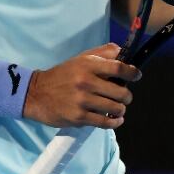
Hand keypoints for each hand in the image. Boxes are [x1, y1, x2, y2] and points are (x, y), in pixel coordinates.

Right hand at [22, 43, 140, 128]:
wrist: (36, 94)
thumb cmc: (61, 75)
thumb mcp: (79, 59)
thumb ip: (102, 53)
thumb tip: (123, 51)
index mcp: (87, 65)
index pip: (118, 68)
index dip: (132, 72)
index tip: (136, 75)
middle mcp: (85, 82)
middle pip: (121, 92)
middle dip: (127, 95)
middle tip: (123, 96)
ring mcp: (82, 101)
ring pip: (116, 108)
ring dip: (120, 109)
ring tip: (116, 108)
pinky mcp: (79, 117)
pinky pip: (106, 122)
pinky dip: (115, 122)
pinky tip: (114, 119)